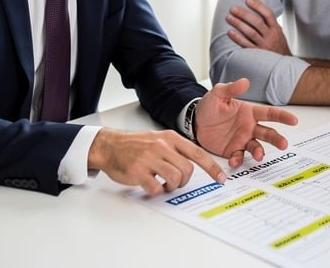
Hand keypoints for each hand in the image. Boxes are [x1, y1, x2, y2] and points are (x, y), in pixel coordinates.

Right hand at [89, 128, 226, 195]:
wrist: (109, 145)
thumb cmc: (134, 144)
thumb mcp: (158, 138)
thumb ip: (176, 149)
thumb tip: (193, 164)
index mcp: (170, 138)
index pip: (198, 153)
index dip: (212, 168)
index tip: (220, 178)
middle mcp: (161, 146)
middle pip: (187, 170)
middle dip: (184, 181)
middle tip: (175, 182)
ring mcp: (149, 159)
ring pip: (175, 179)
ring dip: (172, 186)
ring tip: (163, 184)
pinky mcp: (138, 172)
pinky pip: (156, 188)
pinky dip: (156, 191)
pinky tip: (151, 186)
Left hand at [196, 78, 298, 166]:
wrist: (195, 122)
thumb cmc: (209, 107)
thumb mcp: (218, 94)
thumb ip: (231, 89)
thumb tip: (245, 81)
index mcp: (249, 112)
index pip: (270, 113)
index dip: (283, 116)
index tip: (294, 120)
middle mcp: (250, 127)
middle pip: (268, 133)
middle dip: (277, 139)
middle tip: (284, 144)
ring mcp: (242, 139)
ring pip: (257, 146)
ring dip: (260, 151)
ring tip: (259, 155)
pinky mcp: (232, 150)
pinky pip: (239, 156)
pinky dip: (238, 159)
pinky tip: (234, 160)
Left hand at [226, 0, 290, 54]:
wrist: (285, 65)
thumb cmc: (279, 46)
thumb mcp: (279, 33)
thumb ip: (270, 23)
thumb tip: (257, 10)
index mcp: (276, 29)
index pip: (268, 14)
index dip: (258, 6)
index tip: (247, 0)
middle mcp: (271, 36)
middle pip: (257, 22)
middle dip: (243, 14)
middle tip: (233, 8)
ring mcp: (265, 46)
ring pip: (250, 32)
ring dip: (238, 24)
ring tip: (229, 17)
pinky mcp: (258, 54)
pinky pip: (246, 45)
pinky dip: (238, 38)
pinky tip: (230, 32)